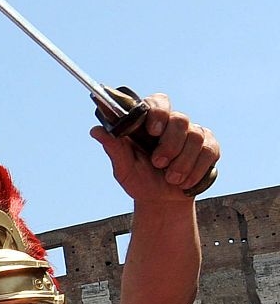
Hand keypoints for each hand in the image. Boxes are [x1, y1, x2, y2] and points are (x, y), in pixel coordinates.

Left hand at [91, 92, 218, 199]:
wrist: (160, 201)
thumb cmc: (139, 179)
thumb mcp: (123, 167)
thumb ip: (114, 148)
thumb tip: (95, 130)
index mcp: (150, 123)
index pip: (158, 101)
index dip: (158, 112)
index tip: (152, 130)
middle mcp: (173, 125)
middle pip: (180, 119)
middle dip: (170, 144)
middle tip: (158, 163)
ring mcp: (193, 135)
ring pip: (195, 137)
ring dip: (182, 162)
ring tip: (171, 178)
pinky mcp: (209, 148)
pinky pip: (209, 151)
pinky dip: (196, 169)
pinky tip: (185, 181)